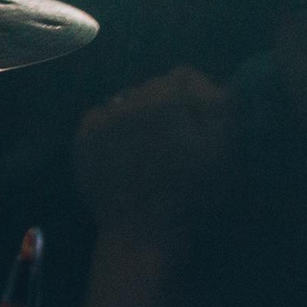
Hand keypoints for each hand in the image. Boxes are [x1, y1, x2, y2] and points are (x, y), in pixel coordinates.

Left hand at [73, 65, 233, 227]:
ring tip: (145, 146)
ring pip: (126, 100)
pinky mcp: (83, 138)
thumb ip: (219, 105)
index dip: (195, 97)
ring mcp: (101, 119)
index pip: (183, 76)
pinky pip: (100, 115)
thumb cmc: (191, 192)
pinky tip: (122, 150)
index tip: (198, 122)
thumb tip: (211, 82)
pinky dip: (110, 126)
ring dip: (137, 114)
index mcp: (166, 99)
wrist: (143, 230)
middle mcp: (129, 100)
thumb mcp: (223, 149)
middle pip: (152, 87)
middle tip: (173, 138)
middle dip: (164, 104)